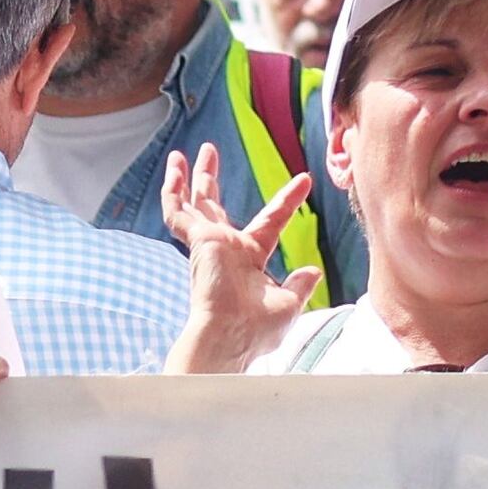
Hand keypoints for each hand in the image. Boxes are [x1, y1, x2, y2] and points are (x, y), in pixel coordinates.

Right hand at [162, 153, 320, 373]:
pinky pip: (177, 213)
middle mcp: (225, 247)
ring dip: (190, 178)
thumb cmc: (257, 329)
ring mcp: (208, 243)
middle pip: (214, 206)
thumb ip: (299, 285)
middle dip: (210, 179)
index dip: (286, 201)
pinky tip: (174, 172)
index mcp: (248, 259)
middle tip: (209, 152)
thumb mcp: (288, 304)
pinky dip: (173, 192)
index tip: (303, 180)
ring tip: (185, 154)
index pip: (269, 221)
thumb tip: (313, 271)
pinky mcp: (197, 240)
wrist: (232, 336)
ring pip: (192, 204)